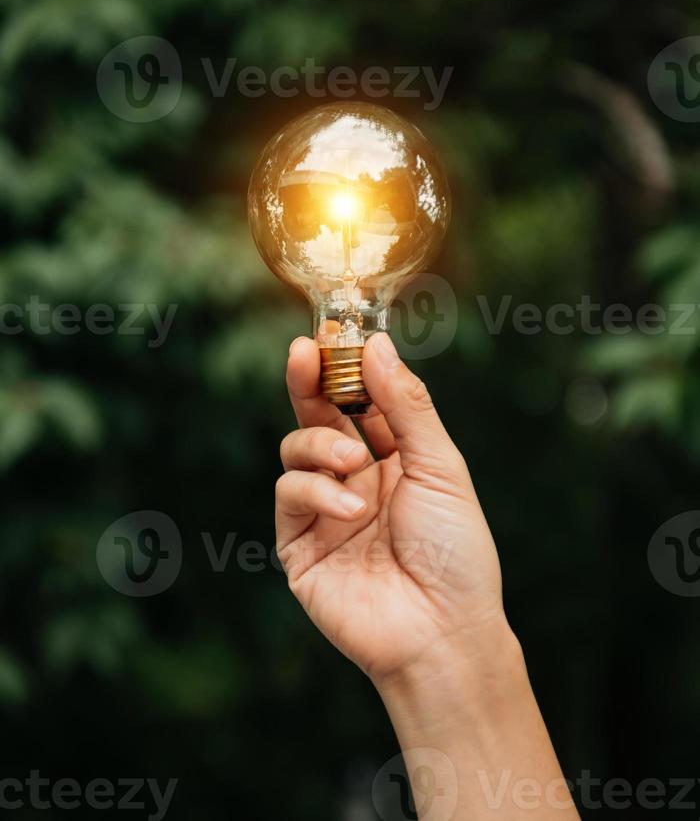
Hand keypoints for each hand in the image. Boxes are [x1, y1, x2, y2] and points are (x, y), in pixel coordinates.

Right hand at [275, 332, 507, 685]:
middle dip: (310, 381)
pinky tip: (350, 509)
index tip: (337, 333)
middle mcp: (356, 478)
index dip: (348, 368)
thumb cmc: (455, 551)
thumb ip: (406, 406)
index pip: (362, 401)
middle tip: (304, 352)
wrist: (442, 632)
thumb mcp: (439, 467)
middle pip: (319, 415)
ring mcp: (324, 510)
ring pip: (296, 448)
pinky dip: (317, 491)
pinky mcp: (298, 543)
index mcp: (395, 459)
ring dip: (320, 444)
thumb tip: (376, 345)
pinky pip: (290, 493)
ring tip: (352, 461)